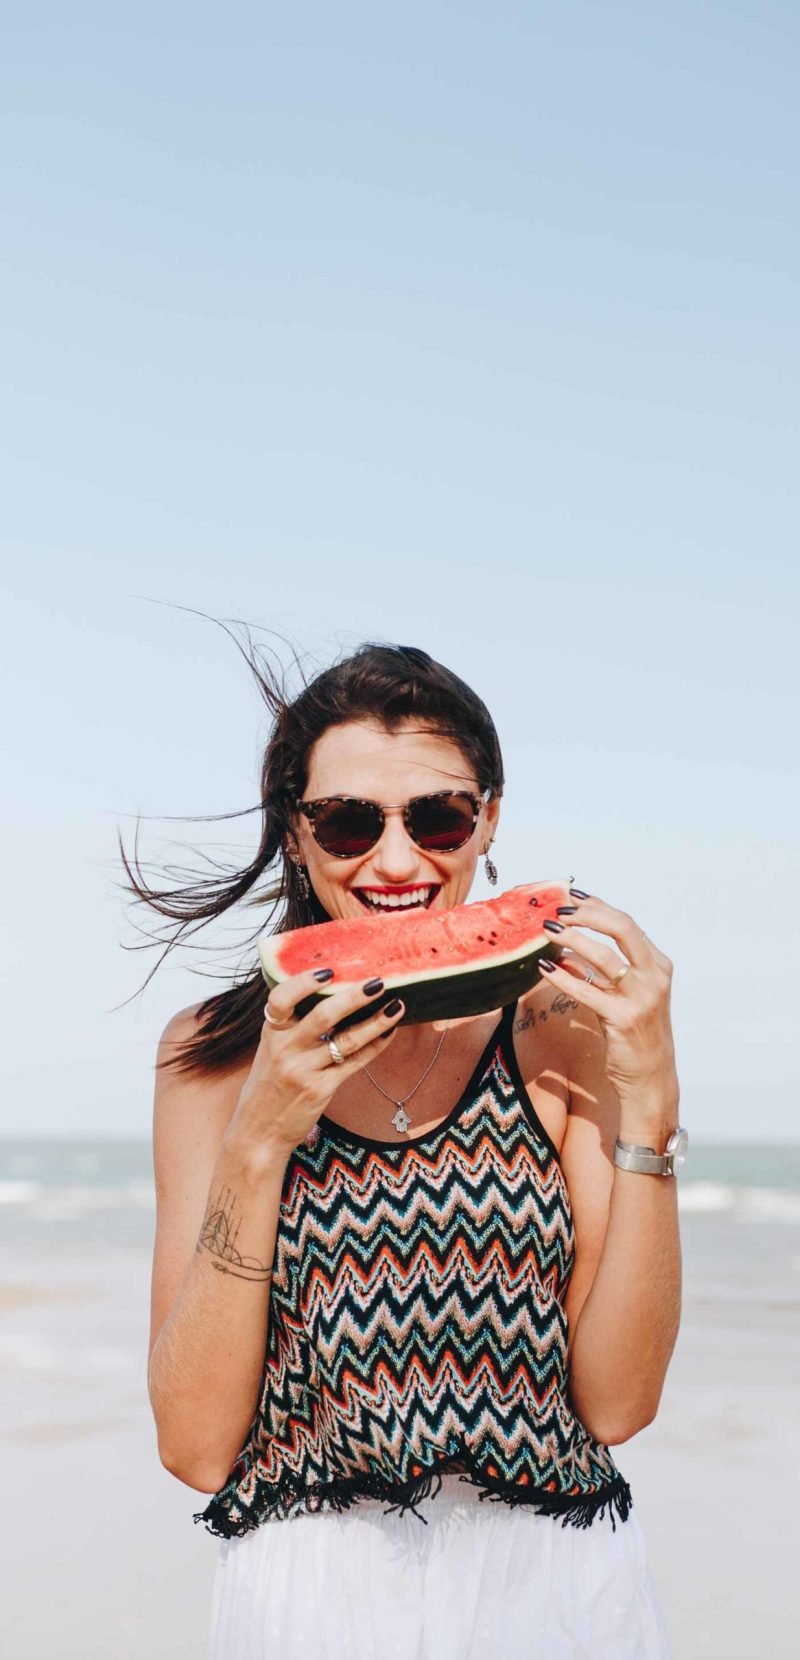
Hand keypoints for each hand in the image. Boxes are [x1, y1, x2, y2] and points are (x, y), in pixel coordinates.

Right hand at [228, 970, 404, 1159]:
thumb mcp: (269, 1051)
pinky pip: (355, 1062)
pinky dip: (375, 1045)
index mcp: (271, 1033)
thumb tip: (329, 993)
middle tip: (378, 982)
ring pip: (347, 1040)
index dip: (304, 982)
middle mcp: (285, 1049)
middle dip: (354, 997)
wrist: (259, 1133)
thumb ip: (290, 1026)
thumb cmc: (268, 1086)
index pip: (281, 999)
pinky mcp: (321, 1089)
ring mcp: (304, 1070)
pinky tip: (389, 1033)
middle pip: (323, 1016)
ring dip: (376, 1021)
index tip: (328, 971)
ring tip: (397, 1005)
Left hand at [540, 890, 678, 1119]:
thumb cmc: (635, 1035)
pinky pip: (587, 990)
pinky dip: (564, 976)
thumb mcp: (621, 998)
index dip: (598, 906)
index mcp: (658, 965)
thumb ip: (598, 975)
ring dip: (573, 939)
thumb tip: (564, 953)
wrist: (650, 1077)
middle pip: (622, 928)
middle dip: (588, 914)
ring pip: (605, 956)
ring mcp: (642, 997)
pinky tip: (545, 968)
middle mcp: (654, 977)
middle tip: (559, 909)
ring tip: (548, 930)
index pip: (627, 924)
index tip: (572, 895)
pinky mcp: (623, 1018)